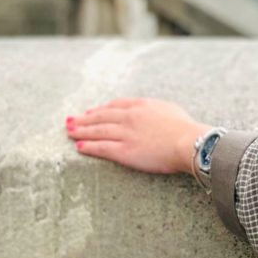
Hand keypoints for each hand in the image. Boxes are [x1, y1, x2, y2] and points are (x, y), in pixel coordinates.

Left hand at [65, 98, 213, 175]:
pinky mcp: (124, 151)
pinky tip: (79, 146)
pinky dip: (88, 146)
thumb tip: (150, 111)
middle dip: (83, 119)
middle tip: (70, 120)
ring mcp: (125, 134)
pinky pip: (101, 148)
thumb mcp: (168, 109)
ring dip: (80, 131)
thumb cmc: (184, 127)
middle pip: (101, 116)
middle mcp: (129, 117)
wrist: (187, 142)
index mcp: (140, 105)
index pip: (115, 105)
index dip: (100, 109)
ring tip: (69, 131)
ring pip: (97, 131)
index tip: (91, 111)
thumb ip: (154, 109)